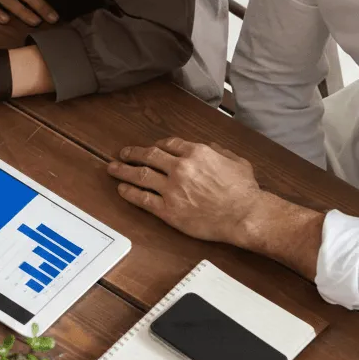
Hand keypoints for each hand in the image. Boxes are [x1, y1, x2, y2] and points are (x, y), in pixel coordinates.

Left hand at [107, 138, 264, 244]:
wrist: (245, 215)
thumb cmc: (245, 191)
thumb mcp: (236, 161)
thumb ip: (220, 152)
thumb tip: (210, 148)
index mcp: (196, 153)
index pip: (168, 144)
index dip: (157, 145)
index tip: (151, 148)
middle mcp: (181, 167)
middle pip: (149, 155)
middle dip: (134, 153)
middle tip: (124, 153)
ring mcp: (172, 189)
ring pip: (141, 175)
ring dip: (124, 170)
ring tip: (113, 168)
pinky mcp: (169, 210)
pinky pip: (143, 199)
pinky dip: (130, 192)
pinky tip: (122, 189)